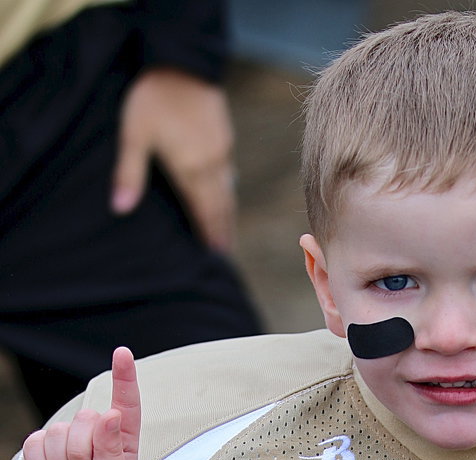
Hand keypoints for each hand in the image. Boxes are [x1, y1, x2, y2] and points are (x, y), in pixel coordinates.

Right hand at [22, 348, 140, 459]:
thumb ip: (112, 451)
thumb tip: (110, 415)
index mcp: (121, 440)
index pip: (126, 404)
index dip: (124, 378)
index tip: (122, 354)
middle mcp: (95, 432)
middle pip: (86, 421)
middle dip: (83, 454)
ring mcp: (66, 437)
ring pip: (59, 433)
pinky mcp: (41, 445)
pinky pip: (36, 444)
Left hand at [111, 67, 235, 250]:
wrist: (183, 61)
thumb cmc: (153, 98)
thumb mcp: (134, 135)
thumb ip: (129, 173)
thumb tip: (120, 209)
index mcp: (190, 169)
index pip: (202, 210)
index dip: (208, 233)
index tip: (215, 254)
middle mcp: (211, 164)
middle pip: (220, 205)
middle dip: (222, 229)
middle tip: (225, 252)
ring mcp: (221, 149)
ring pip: (227, 190)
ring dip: (227, 212)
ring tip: (228, 231)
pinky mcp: (223, 135)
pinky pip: (228, 172)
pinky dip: (227, 190)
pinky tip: (225, 193)